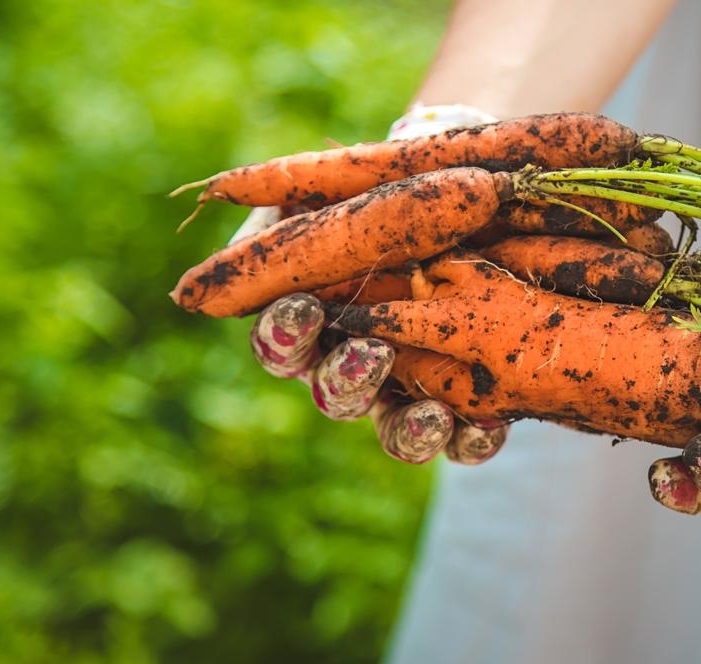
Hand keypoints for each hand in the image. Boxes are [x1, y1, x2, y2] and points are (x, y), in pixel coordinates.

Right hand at [242, 104, 506, 465]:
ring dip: (405, 428)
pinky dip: (469, 441)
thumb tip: (219, 214)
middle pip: (334, 393)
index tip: (302, 309)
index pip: (282, 342)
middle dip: (347, 379)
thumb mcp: (338, 185)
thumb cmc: (389, 186)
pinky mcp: (468, 402)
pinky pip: (463, 439)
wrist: (472, 191)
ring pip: (393, 429)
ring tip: (428, 413)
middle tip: (370, 353)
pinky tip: (481, 433)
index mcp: (314, 320)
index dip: (285, 334)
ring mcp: (408, 388)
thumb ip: (292, 207)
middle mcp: (355, 362)